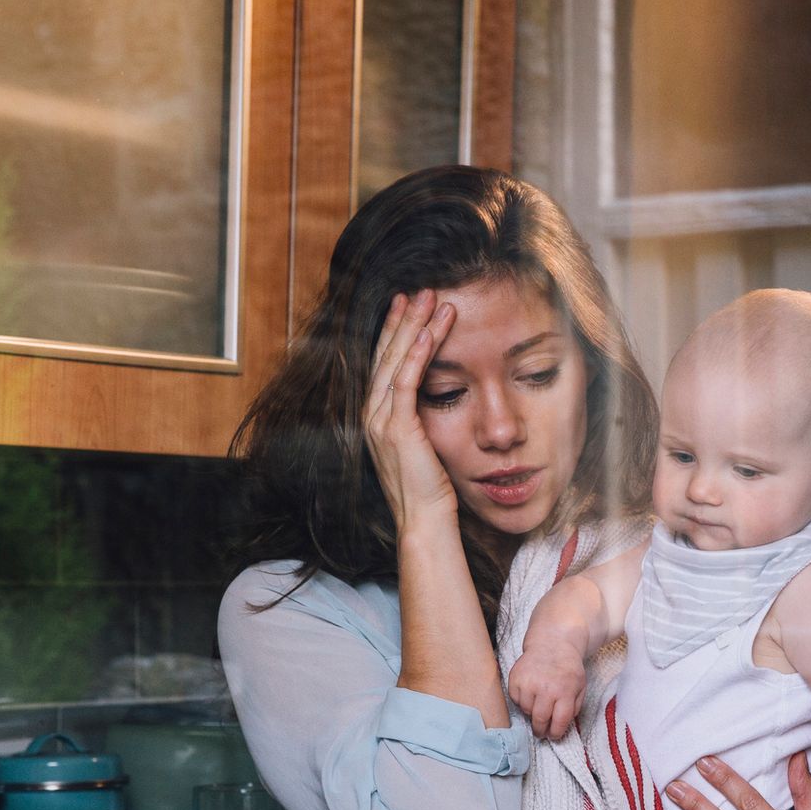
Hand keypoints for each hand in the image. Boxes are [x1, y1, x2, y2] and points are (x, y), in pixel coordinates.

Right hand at [362, 290, 459, 534]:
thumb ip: (421, 415)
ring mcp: (380, 420)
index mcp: (376, 416)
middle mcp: (372, 414)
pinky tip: (430, 331)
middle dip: (403, 320)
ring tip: (431, 299)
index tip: (408, 305)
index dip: (395, 332)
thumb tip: (438, 392)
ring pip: (395, 361)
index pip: (384, 363)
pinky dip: (418, 353)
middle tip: (420, 290)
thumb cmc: (431, 486)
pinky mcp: (397, 428)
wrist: (424, 519)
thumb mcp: (424, 442)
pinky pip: (406, 381)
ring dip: (414, 327)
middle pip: (385, 354)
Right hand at [506, 641, 586, 739]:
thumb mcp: (580, 687)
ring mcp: (528, 683)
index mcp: (565, 691)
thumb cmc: (568, 669)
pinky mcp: (515, 678)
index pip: (559, 722)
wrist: (552, 644)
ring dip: (531, 712)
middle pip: (539, 720)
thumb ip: (574, 708)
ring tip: (538, 703)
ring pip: (525, 711)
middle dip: (540, 730)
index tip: (553, 736)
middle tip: (541, 732)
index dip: (556, 733)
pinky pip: (515, 700)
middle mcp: (546, 688)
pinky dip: (522, 701)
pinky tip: (530, 692)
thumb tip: (561, 726)